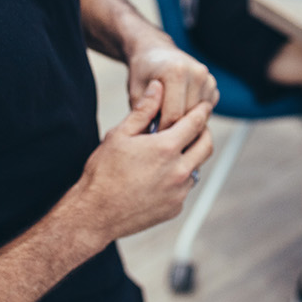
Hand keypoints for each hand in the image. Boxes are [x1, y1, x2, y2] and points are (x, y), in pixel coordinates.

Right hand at [74, 81, 214, 239]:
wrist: (94, 214)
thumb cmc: (103, 172)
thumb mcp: (120, 135)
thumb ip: (143, 110)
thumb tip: (158, 87)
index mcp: (165, 148)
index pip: (196, 123)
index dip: (202, 111)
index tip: (204, 105)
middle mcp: (178, 171)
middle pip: (207, 145)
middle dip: (204, 132)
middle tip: (195, 126)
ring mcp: (179, 192)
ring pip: (197, 167)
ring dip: (191, 157)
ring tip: (172, 152)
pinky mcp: (175, 208)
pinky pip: (185, 188)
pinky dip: (179, 178)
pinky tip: (160, 175)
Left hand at [126, 40, 218, 128]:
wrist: (155, 52)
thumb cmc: (143, 73)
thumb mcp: (135, 92)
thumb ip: (144, 113)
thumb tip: (154, 137)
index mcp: (176, 71)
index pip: (174, 115)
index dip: (161, 131)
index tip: (150, 138)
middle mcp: (196, 73)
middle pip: (188, 117)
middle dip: (173, 129)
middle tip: (157, 134)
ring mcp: (207, 79)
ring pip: (198, 117)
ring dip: (183, 124)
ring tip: (166, 122)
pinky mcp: (212, 86)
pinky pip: (204, 112)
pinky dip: (191, 116)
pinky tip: (178, 111)